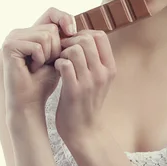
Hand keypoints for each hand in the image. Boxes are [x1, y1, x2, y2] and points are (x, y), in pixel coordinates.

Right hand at [2, 7, 75, 113]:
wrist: (30, 101)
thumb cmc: (44, 81)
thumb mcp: (58, 56)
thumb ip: (62, 39)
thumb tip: (74, 24)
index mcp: (30, 32)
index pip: (52, 14)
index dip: (65, 19)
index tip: (73, 32)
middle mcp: (19, 32)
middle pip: (51, 29)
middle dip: (56, 49)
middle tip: (45, 63)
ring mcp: (12, 37)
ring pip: (46, 36)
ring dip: (49, 55)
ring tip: (38, 66)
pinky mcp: (9, 46)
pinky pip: (37, 46)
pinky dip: (40, 60)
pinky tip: (32, 69)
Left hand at [53, 30, 116, 145]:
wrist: (84, 131)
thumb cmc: (86, 103)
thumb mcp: (98, 80)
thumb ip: (95, 61)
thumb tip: (83, 37)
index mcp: (110, 68)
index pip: (100, 36)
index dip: (84, 34)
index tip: (73, 43)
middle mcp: (102, 73)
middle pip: (86, 39)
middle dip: (70, 41)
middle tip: (62, 50)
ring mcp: (89, 82)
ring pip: (75, 49)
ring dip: (62, 52)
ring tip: (59, 60)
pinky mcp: (74, 91)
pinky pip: (65, 64)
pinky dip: (57, 63)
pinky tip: (56, 69)